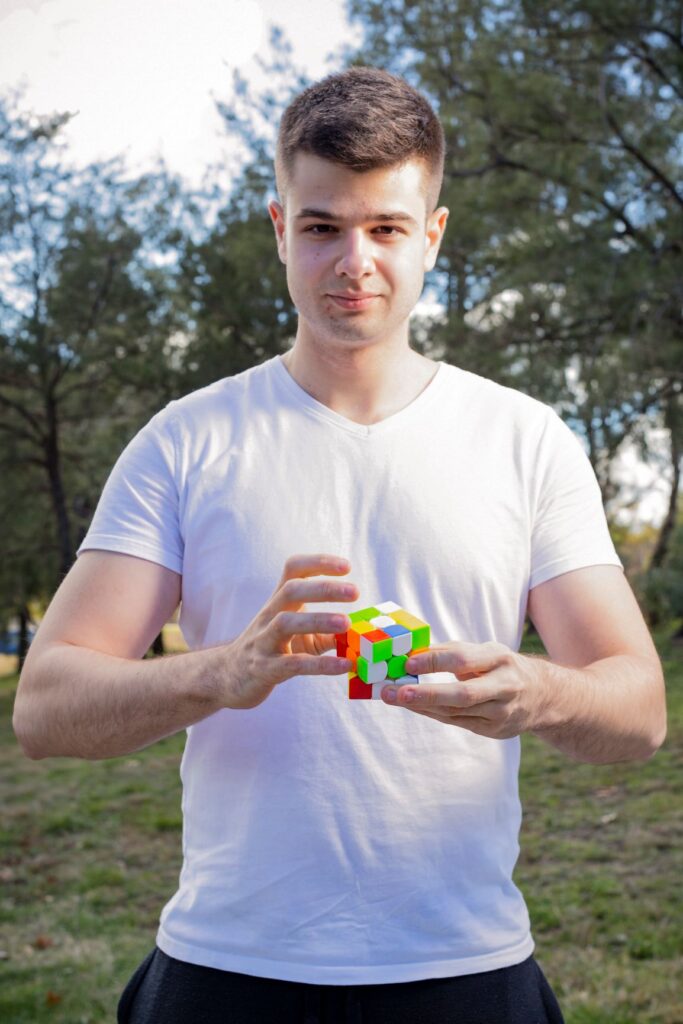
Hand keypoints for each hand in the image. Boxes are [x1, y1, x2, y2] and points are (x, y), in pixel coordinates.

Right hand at [222, 554, 357, 707]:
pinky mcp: (265, 669)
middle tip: (355, 591)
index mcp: (279, 602)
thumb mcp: (301, 636)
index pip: (293, 570)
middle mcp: (269, 616)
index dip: (318, 563)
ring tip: (347, 623)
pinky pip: (292, 664)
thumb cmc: (272, 650)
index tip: (346, 567)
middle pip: (291, 591)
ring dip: (318, 619)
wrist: (229, 677)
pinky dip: (321, 665)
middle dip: (323, 588)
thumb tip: (364, 630)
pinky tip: (344, 665)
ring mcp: (263, 642)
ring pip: (286, 623)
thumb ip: (329, 631)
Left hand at [381, 641, 547, 738]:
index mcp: (500, 659)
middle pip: (462, 694)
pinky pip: (457, 722)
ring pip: (456, 712)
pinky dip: (433, 713)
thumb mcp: (486, 651)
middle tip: (395, 692)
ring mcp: (501, 712)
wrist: (543, 696)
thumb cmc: (502, 667)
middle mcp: (504, 687)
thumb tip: (414, 653)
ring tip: (393, 697)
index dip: (434, 661)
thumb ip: (453, 651)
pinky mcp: (495, 730)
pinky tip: (413, 706)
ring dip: (422, 705)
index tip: (407, 662)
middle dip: (426, 694)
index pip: (463, 659)